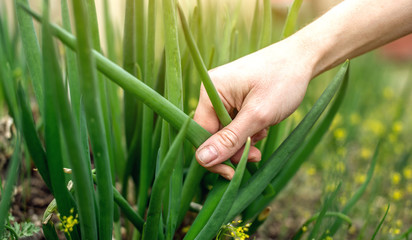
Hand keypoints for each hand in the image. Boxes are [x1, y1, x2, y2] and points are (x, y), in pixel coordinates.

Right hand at [194, 39, 315, 179]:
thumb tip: (201, 160)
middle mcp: (213, 92)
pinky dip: (249, 130)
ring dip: (245, 140)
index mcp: (211, 91)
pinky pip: (235, 124)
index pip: (201, 133)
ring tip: (264, 132)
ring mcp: (224, 95)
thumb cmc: (283, 81)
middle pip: (213, 134)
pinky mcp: (236, 99)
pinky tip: (264, 124)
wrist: (303, 59)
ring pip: (226, 132)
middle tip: (256, 156)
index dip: (214, 156)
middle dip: (235, 148)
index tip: (232, 173)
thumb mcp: (258, 115)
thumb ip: (230, 139)